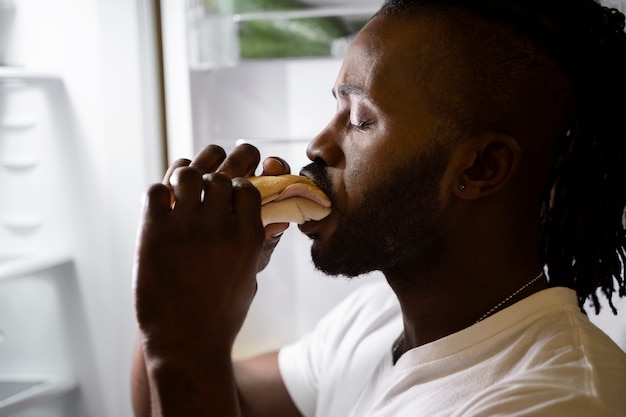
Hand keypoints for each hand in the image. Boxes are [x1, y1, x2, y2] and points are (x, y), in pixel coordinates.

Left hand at [134, 144, 288, 355]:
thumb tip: (273, 219)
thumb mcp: (251, 277)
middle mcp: (220, 225)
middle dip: (214, 175)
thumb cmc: (223, 314)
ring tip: (182, 190)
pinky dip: (158, 193)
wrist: (186, 342)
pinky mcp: (155, 232)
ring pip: (188, 175)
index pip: (246, 187)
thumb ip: (259, 244)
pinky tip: (160, 205)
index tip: (230, 188)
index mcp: (248, 235)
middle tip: (207, 179)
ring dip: (186, 178)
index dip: (238, 184)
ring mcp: (186, 227)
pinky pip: (156, 191)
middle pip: (219, 176)